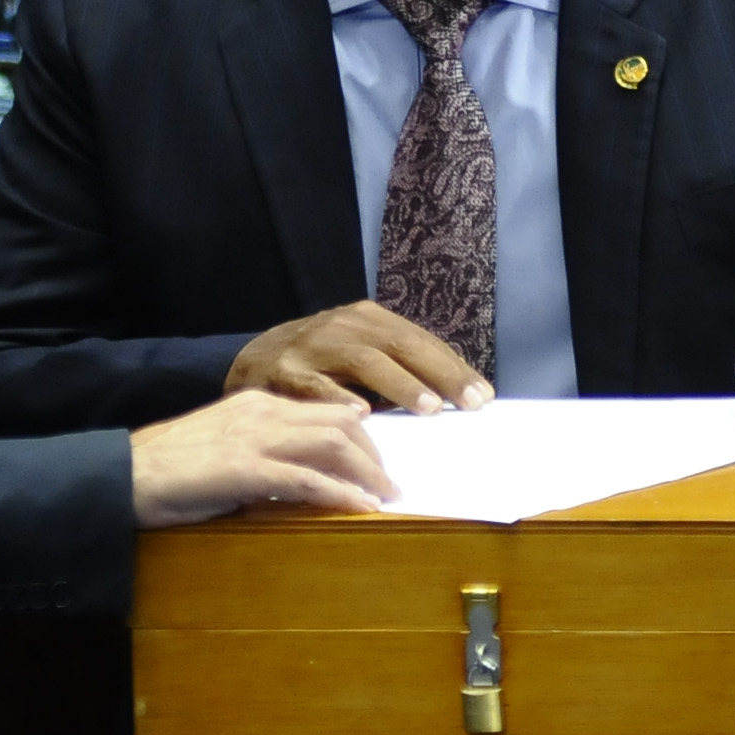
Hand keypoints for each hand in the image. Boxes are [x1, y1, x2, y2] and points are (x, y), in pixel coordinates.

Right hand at [131, 390, 395, 528]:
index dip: (359, 437)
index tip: (378, 462)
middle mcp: (262, 411)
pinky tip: (360, 508)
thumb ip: (262, 454)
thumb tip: (299, 480)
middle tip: (390, 485)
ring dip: (367, 473)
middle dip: (373, 454)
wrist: (126, 475)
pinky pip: (306, 479)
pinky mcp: (245, 469)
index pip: (326, 411)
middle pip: (340, 423)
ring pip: (332, 445)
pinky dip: (340, 493)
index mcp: (257, 402)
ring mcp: (254, 438)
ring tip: (387, 498)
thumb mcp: (224, 449)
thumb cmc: (169, 470)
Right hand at [225, 300, 491, 415]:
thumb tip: (456, 399)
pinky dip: (339, 398)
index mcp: (368, 319)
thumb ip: (399, 372)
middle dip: (439, 374)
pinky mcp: (283, 372)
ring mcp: (312, 346)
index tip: (484, 396)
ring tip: (428, 408)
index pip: (421, 341)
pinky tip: (361, 415)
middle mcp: (343, 325)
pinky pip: (314, 386)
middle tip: (469, 403)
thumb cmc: (319, 366)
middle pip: (400, 345)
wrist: (251, 362)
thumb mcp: (359, 357)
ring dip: (399, 384)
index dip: (453, 367)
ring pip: (364, 360)